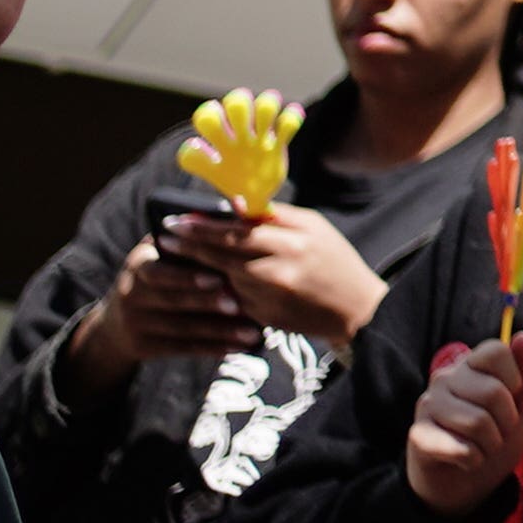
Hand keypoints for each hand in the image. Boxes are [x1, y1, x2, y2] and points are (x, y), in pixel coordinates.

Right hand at [61, 231, 263, 395]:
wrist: (115, 323)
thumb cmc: (157, 272)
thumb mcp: (159, 252)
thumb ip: (191, 234)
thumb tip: (237, 205)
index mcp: (138, 266)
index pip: (159, 271)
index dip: (188, 275)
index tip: (219, 277)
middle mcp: (131, 295)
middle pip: (174, 301)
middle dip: (209, 302)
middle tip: (241, 304)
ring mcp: (136, 324)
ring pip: (184, 328)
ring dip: (220, 331)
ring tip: (252, 331)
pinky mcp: (144, 348)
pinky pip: (183, 348)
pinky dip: (213, 348)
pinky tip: (238, 346)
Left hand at [163, 203, 384, 350]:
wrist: (356, 309)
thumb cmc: (334, 259)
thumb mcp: (313, 226)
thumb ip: (273, 216)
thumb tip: (234, 204)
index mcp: (290, 241)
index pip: (235, 231)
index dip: (202, 226)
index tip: (177, 220)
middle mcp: (276, 270)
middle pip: (221, 255)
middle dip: (190, 245)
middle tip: (166, 236)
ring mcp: (268, 297)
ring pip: (222, 278)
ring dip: (200, 267)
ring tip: (179, 256)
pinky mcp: (262, 318)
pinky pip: (233, 299)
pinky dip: (218, 288)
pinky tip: (206, 281)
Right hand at [404, 338, 522, 515]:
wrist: (468, 485)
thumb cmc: (495, 438)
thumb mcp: (522, 407)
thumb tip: (519, 336)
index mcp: (470, 364)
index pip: (497, 351)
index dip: (515, 380)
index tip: (512, 399)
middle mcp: (445, 378)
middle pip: (494, 392)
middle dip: (507, 422)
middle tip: (497, 432)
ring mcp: (428, 404)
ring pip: (479, 422)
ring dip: (491, 444)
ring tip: (481, 446)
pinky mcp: (418, 435)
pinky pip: (462, 448)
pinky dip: (475, 460)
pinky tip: (466, 460)